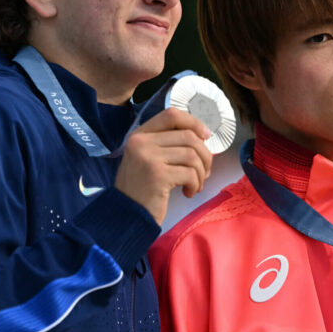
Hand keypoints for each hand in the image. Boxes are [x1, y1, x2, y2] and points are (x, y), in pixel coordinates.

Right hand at [114, 107, 213, 224]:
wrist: (126, 216)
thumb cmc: (143, 189)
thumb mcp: (149, 159)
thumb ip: (169, 145)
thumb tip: (203, 138)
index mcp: (140, 135)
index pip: (172, 115)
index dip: (194, 123)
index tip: (206, 137)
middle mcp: (141, 142)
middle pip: (188, 136)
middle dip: (205, 155)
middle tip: (204, 172)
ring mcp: (148, 157)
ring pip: (192, 155)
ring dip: (201, 172)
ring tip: (195, 185)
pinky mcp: (157, 175)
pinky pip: (190, 173)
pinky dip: (195, 184)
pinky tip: (188, 193)